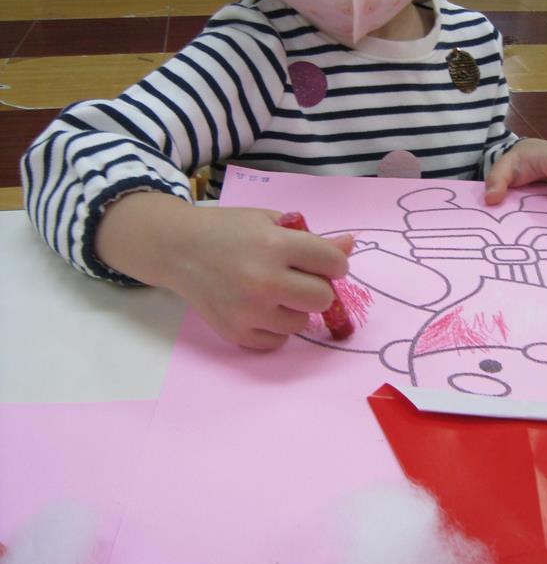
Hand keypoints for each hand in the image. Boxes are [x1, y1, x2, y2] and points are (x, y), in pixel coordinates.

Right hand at [95, 194, 352, 348]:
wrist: (179, 249)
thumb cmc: (229, 230)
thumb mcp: (271, 221)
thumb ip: (312, 238)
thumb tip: (349, 247)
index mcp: (275, 245)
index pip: (333, 263)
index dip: (335, 262)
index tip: (325, 262)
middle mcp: (264, 280)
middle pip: (322, 298)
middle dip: (319, 288)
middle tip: (301, 279)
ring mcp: (249, 311)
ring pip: (302, 324)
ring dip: (296, 309)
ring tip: (276, 292)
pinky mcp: (236, 333)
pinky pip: (277, 342)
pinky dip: (275, 328)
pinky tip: (261, 308)